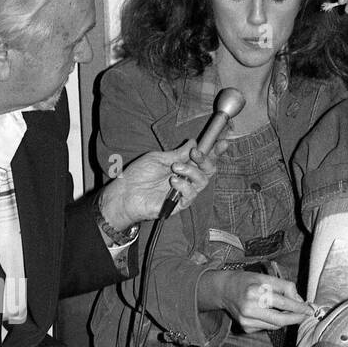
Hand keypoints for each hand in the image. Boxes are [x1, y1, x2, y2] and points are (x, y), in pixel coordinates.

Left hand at [99, 136, 229, 229]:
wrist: (125, 193)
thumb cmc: (138, 175)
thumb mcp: (159, 158)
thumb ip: (177, 153)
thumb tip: (193, 143)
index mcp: (182, 166)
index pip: (203, 159)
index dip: (214, 151)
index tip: (222, 142)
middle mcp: (186, 179)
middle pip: (208, 170)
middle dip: (206, 159)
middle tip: (195, 154)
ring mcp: (184, 192)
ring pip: (202, 181)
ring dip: (191, 171)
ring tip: (175, 168)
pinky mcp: (180, 204)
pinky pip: (191, 194)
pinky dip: (184, 185)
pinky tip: (173, 181)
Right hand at [199, 271, 313, 332]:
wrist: (224, 290)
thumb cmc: (247, 281)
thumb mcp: (265, 277)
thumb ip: (284, 286)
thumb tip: (300, 301)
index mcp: (255, 291)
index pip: (282, 302)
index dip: (298, 307)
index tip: (309, 309)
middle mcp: (249, 307)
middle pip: (280, 319)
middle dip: (296, 318)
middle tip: (305, 316)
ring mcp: (246, 320)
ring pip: (275, 325)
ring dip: (286, 320)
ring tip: (289, 311)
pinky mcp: (245, 327)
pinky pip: (267, 327)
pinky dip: (274, 322)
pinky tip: (270, 313)